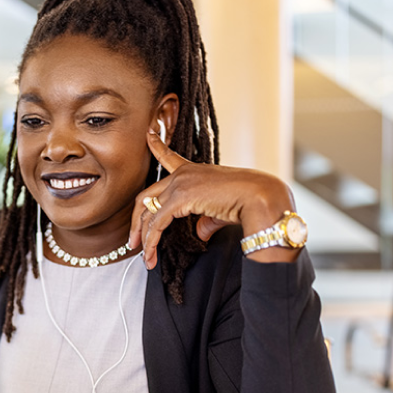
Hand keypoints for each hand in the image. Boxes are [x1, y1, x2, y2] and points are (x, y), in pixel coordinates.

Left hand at [128, 130, 297, 268]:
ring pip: (148, 213)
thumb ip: (205, 220)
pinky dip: (151, 242)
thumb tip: (199, 233)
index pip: (169, 157)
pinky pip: (157, 223)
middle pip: (146, 196)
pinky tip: (151, 256)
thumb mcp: (219, 211)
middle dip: (137, 221)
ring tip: (145, 258)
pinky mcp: (179, 198)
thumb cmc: (247, 202)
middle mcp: (182, 174)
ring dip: (144, 238)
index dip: (156, 146)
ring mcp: (179, 184)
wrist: (259, 197)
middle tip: (133, 242)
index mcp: (193, 170)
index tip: (149, 134)